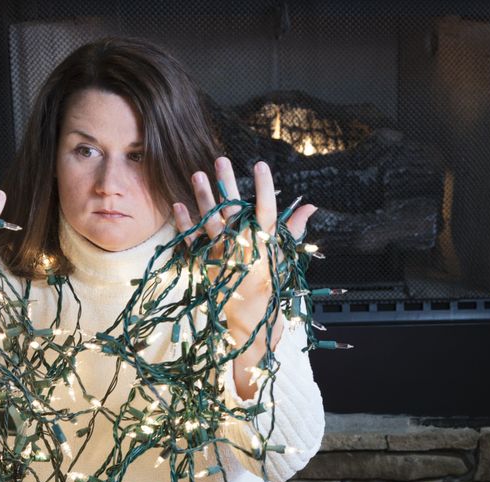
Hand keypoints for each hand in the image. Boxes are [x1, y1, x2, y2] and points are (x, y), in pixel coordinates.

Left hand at [171, 156, 316, 329]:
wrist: (251, 313)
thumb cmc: (270, 279)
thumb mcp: (284, 253)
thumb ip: (294, 227)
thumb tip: (310, 205)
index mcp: (264, 241)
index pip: (267, 209)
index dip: (264, 187)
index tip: (261, 164)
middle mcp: (243, 244)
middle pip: (234, 209)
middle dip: (227, 183)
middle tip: (221, 160)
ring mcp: (223, 253)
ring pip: (211, 220)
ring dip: (203, 197)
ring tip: (197, 174)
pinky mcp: (207, 261)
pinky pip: (193, 240)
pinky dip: (185, 223)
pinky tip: (179, 204)